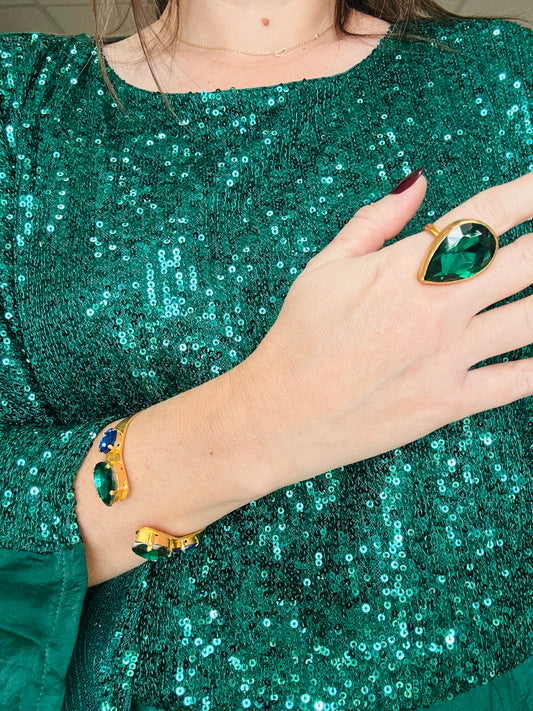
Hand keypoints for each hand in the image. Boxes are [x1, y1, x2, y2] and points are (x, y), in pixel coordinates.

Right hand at [238, 172, 532, 491]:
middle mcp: (438, 305)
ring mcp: (449, 355)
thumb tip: (417, 183)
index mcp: (408, 265)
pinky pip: (518, 381)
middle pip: (527, 261)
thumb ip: (376, 220)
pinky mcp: (450, 401)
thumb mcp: (326, 266)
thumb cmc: (298, 337)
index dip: (529, 193)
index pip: (488, 214)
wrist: (282, 413)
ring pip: (532, 318)